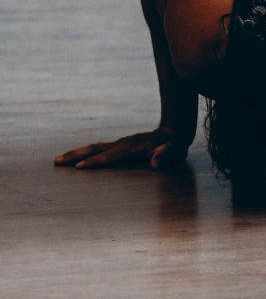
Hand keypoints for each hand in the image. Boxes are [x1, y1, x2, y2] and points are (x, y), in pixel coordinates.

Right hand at [54, 127, 188, 169]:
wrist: (174, 132)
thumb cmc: (174, 145)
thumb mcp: (174, 151)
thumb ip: (165, 156)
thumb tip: (156, 163)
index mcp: (132, 146)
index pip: (110, 156)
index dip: (96, 162)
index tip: (79, 167)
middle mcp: (123, 143)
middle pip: (95, 149)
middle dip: (76, 155)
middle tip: (57, 161)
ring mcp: (120, 143)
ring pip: (94, 147)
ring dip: (76, 153)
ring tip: (58, 160)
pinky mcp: (120, 145)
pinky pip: (99, 148)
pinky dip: (85, 152)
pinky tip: (76, 157)